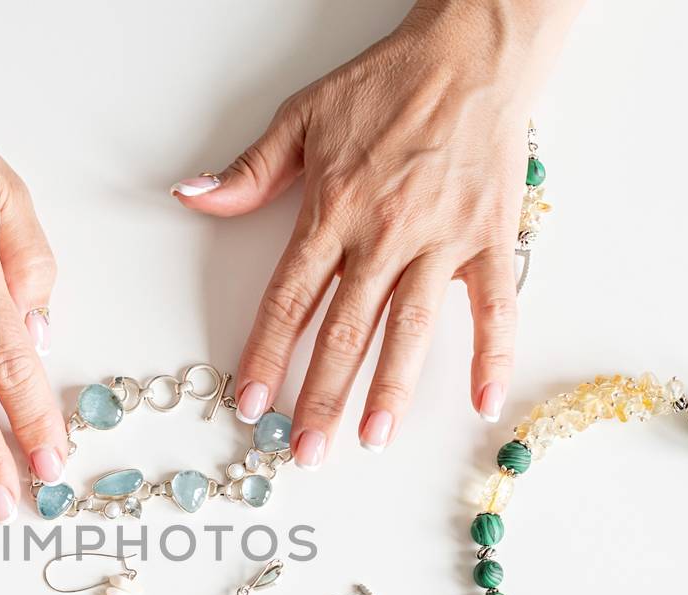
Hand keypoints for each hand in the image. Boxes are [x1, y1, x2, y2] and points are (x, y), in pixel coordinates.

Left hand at [172, 0, 577, 462]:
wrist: (472, 51)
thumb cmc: (389, 83)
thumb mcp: (303, 117)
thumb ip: (249, 172)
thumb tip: (191, 197)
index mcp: (334, 209)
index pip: (290, 298)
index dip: (266, 354)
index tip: (250, 402)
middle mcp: (386, 233)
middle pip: (345, 329)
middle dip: (321, 395)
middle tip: (305, 449)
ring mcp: (442, 239)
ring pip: (411, 329)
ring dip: (391, 390)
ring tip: (373, 441)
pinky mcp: (491, 237)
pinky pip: (495, 307)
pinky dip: (493, 354)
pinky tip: (484, 403)